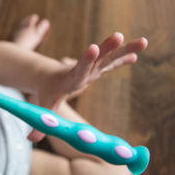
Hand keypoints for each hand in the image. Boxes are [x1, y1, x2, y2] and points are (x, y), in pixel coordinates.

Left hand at [27, 32, 147, 142]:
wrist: (47, 75)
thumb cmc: (47, 92)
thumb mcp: (45, 106)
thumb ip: (40, 123)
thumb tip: (30, 139)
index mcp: (70, 79)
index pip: (79, 69)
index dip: (86, 60)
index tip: (92, 47)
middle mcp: (82, 70)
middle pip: (97, 58)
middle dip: (108, 47)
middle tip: (118, 35)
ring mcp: (90, 67)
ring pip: (109, 56)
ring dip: (124, 49)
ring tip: (143, 41)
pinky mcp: (96, 67)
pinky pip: (112, 62)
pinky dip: (123, 58)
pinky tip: (136, 55)